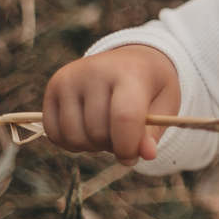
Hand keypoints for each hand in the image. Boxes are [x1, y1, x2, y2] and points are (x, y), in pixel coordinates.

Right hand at [43, 45, 181, 164]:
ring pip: (74, 136)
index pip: (124, 117)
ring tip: (107, 132)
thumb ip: (154, 131)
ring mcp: (69, 78)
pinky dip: (71, 144)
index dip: (128, 146)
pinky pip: (54, 133)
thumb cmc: (151, 87)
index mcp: (130, 71)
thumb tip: (146, 154)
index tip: (132, 158)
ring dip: (92, 147)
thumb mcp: (165, 104)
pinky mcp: (53, 87)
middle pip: (98, 132)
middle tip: (123, 137)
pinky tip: (87, 132)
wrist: (130, 60)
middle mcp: (95, 70)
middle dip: (112, 147)